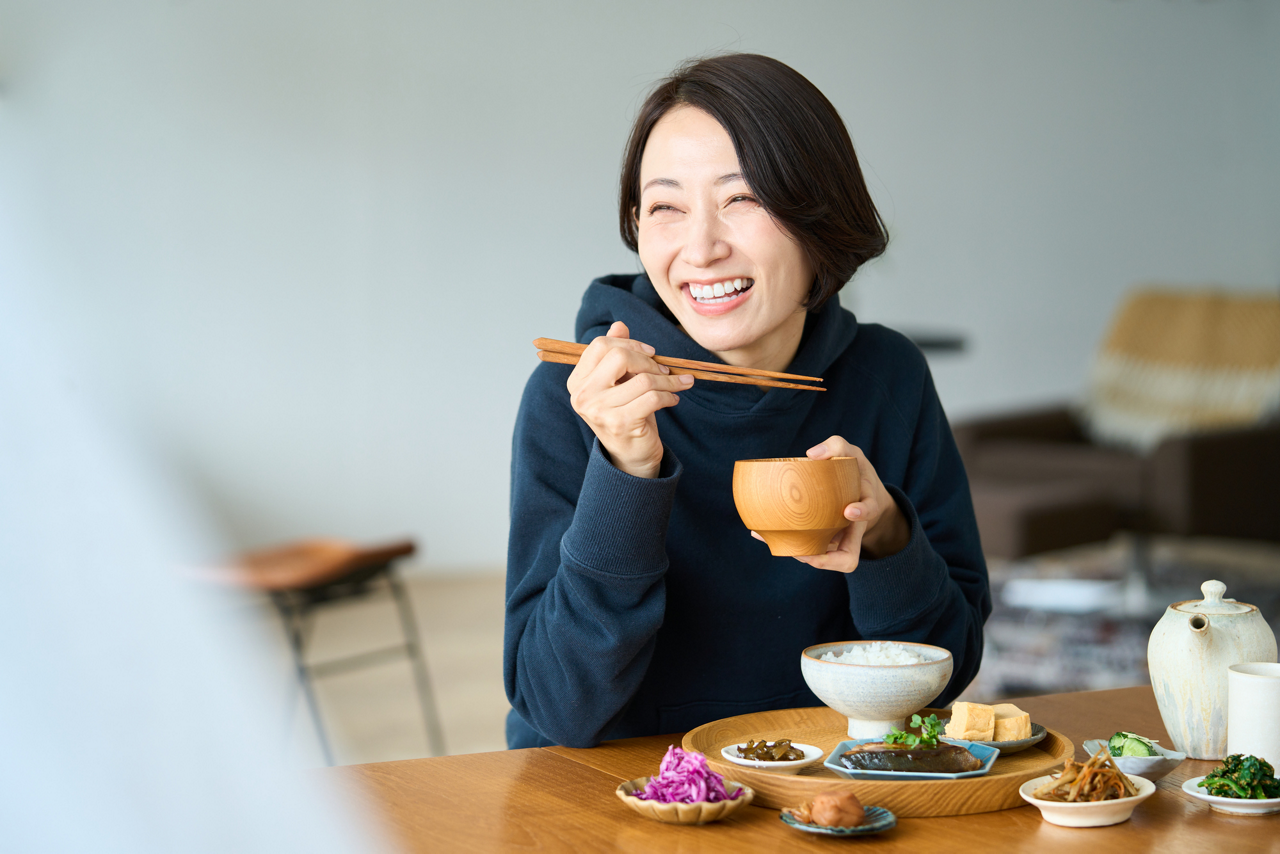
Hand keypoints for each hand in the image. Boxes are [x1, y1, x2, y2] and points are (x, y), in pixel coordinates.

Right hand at [566, 321, 693, 477]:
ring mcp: (599, 411)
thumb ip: (616, 353)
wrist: (632, 455)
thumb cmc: (626, 413)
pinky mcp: (620, 424)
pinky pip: (653, 397)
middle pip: (619, 357)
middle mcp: (583, 395)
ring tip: (677, 384)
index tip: (650, 353)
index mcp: (577, 381)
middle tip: (664, 371)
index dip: (629, 344)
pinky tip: (674, 398)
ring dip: (667, 380)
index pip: (599, 345)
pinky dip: (669, 395)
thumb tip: (619, 325)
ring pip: (643, 379)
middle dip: (649, 361)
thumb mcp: (620, 382)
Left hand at [751, 435, 909, 571]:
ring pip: (824, 559)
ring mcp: (837, 538)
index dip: (861, 514)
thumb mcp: (852, 453)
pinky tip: (761, 534)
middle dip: (827, 560)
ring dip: (802, 556)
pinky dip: (785, 544)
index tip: (848, 510)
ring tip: (780, 543)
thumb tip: (811, 454)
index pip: (869, 512)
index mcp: (864, 505)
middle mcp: (852, 529)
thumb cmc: (854, 471)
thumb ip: (836, 446)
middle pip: (847, 558)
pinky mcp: (821, 540)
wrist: (859, 492)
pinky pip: (806, 548)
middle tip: (807, 554)